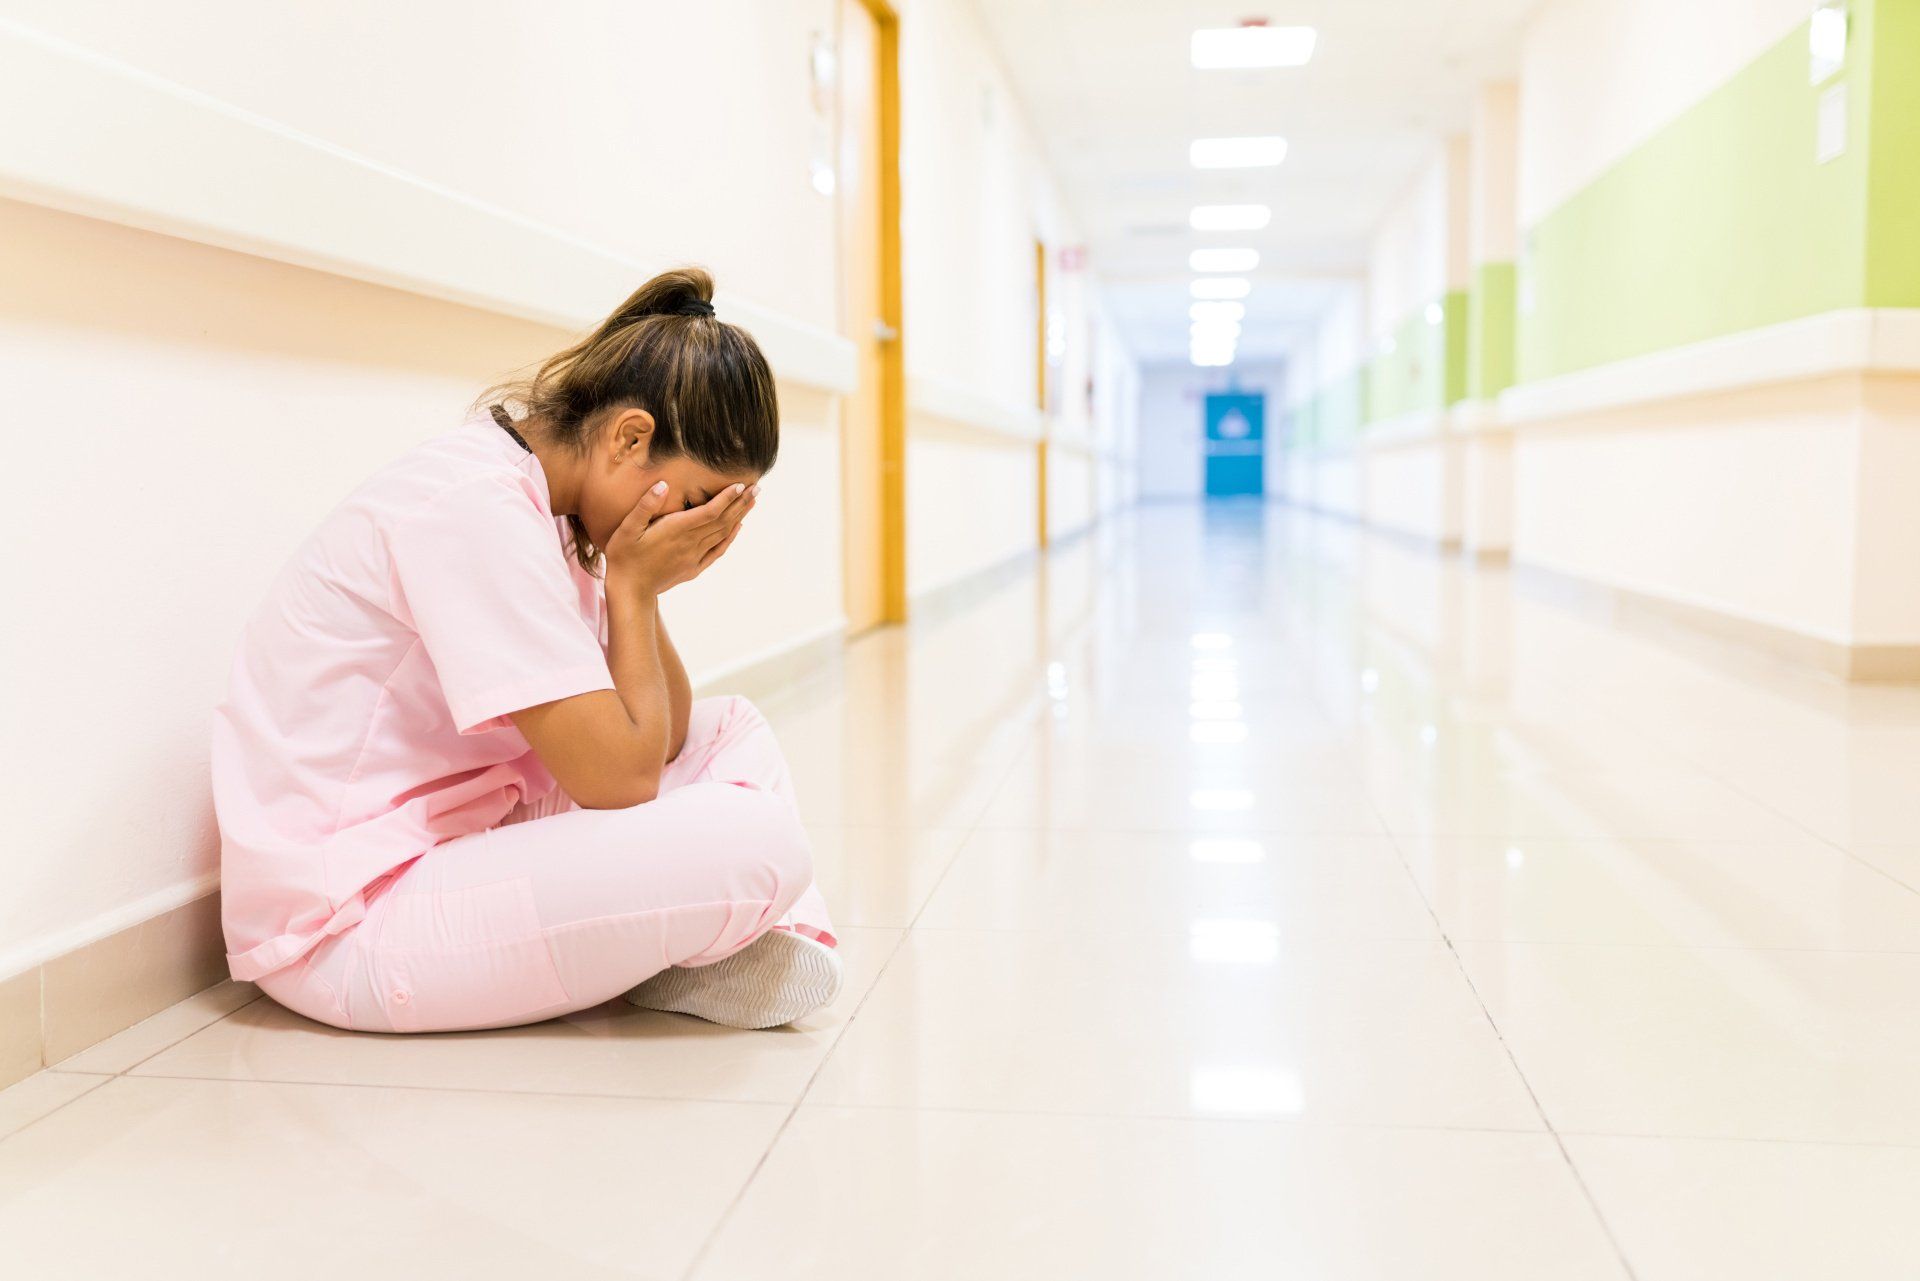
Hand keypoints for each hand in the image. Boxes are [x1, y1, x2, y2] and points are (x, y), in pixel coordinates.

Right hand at [604, 482, 755, 594]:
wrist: (629, 591)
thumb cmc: (623, 556)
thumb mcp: (627, 528)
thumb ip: (646, 506)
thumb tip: (663, 485)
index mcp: (675, 530)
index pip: (709, 511)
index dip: (727, 498)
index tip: (741, 485)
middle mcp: (689, 543)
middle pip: (722, 521)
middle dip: (740, 503)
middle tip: (756, 488)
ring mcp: (694, 557)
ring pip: (723, 534)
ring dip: (739, 517)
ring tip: (752, 502)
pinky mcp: (693, 568)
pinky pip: (717, 551)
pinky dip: (730, 538)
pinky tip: (738, 528)